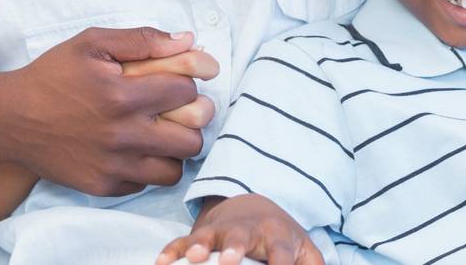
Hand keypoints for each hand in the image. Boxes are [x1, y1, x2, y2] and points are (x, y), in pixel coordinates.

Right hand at [0, 26, 216, 196]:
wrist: (9, 118)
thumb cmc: (52, 75)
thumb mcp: (92, 43)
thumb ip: (142, 40)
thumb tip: (188, 41)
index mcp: (123, 95)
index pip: (187, 92)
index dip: (187, 82)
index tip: (176, 81)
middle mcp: (123, 135)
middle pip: (192, 138)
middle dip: (190, 121)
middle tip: (176, 111)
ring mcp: (113, 165)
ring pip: (175, 169)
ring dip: (173, 150)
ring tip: (159, 134)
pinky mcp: (102, 186)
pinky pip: (146, 184)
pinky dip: (147, 168)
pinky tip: (133, 149)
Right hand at [157, 195, 322, 264]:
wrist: (252, 207)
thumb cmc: (281, 238)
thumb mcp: (304, 250)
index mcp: (277, 235)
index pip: (282, 252)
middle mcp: (247, 231)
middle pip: (241, 238)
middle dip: (235, 249)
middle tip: (229, 262)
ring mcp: (221, 231)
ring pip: (208, 237)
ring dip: (199, 247)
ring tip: (193, 258)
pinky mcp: (200, 235)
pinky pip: (182, 241)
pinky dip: (172, 251)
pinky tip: (161, 262)